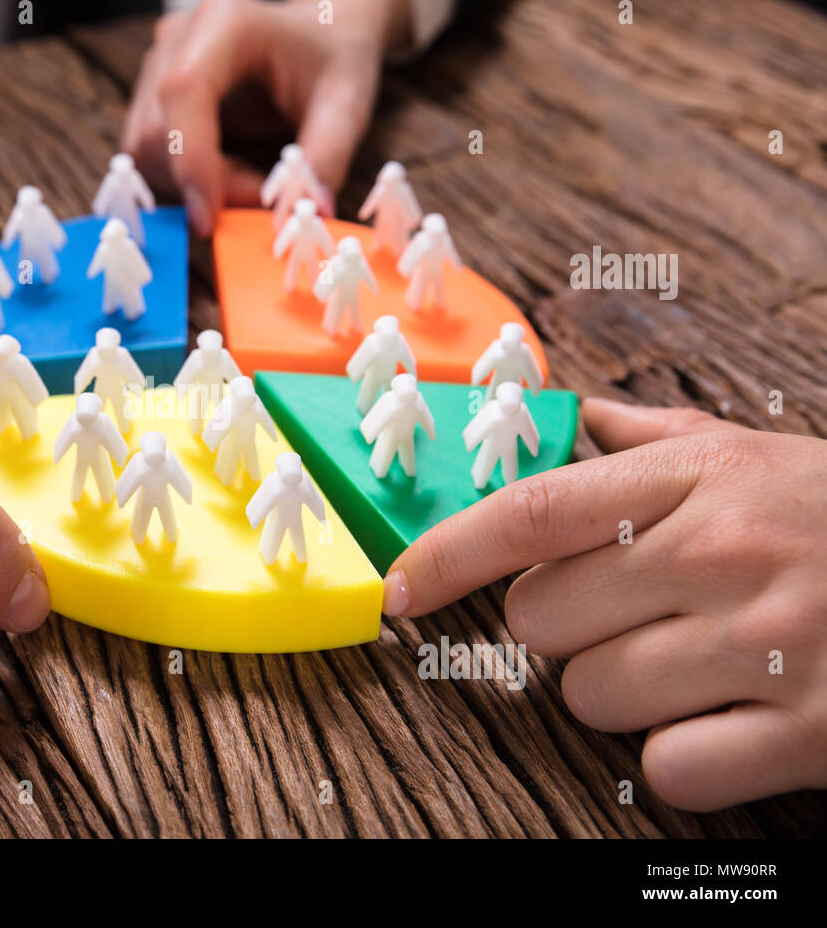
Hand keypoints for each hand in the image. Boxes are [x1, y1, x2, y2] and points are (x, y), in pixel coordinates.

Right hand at [122, 0, 409, 235]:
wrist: (315, 41)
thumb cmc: (330, 62)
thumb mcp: (348, 104)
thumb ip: (327, 155)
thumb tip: (307, 211)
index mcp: (226, 22)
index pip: (184, 91)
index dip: (191, 160)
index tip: (211, 220)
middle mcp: (176, 40)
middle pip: (158, 134)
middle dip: (208, 185)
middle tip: (268, 201)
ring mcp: (155, 69)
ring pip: (148, 154)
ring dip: (199, 188)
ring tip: (256, 180)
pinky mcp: (150, 101)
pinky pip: (152, 160)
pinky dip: (191, 183)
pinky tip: (233, 171)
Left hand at [384, 398, 826, 809]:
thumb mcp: (755, 452)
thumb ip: (651, 434)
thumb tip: (567, 415)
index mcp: (699, 476)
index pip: (531, 511)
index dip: (446, 554)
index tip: (398, 589)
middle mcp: (725, 552)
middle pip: (542, 622)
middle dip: (568, 630)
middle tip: (635, 615)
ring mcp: (769, 645)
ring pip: (592, 698)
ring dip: (624, 693)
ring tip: (696, 661)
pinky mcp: (811, 732)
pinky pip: (668, 769)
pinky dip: (685, 756)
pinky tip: (733, 719)